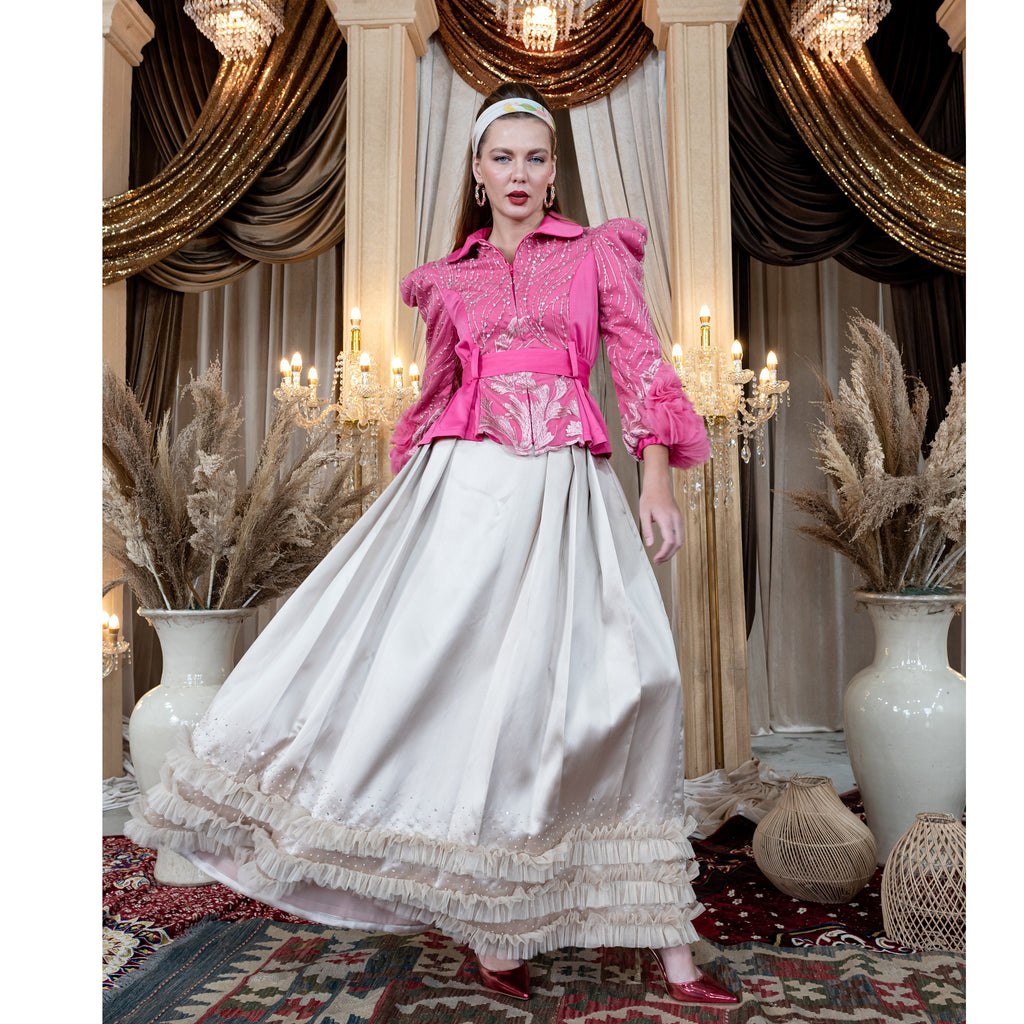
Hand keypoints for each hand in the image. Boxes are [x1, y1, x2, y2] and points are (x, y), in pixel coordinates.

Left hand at [639, 444, 682, 563]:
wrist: (659, 484)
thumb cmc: (650, 497)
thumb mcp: (644, 513)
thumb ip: (647, 530)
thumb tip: (650, 545)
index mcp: (666, 518)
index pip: (669, 541)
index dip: (664, 552)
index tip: (656, 558)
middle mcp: (676, 519)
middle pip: (677, 543)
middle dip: (668, 555)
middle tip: (658, 561)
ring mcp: (679, 519)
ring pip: (680, 540)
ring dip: (672, 551)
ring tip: (661, 557)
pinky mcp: (679, 519)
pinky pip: (680, 535)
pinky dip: (675, 544)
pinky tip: (666, 548)